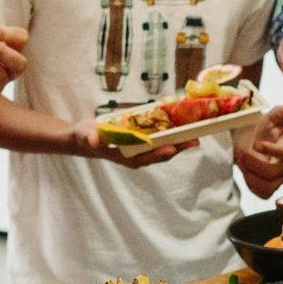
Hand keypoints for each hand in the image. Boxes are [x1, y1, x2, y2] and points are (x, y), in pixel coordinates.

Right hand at [69, 117, 196, 167]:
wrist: (87, 138)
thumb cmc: (87, 137)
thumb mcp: (87, 136)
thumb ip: (92, 138)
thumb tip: (95, 141)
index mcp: (126, 157)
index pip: (147, 157)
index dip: (160, 153)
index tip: (172, 148)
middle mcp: (137, 156)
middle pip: (161, 153)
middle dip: (178, 147)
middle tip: (194, 140)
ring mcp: (141, 150)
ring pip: (164, 147)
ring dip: (179, 141)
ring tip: (195, 134)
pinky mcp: (143, 142)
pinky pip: (161, 139)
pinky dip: (172, 133)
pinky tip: (183, 126)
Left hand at [234, 103, 282, 197]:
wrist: (253, 142)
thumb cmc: (265, 130)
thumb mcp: (271, 117)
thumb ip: (282, 111)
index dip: (270, 150)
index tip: (255, 144)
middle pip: (273, 171)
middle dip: (253, 163)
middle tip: (240, 153)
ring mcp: (280, 179)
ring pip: (269, 186)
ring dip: (251, 175)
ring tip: (241, 163)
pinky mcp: (270, 188)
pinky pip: (263, 194)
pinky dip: (252, 185)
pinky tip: (246, 173)